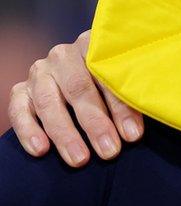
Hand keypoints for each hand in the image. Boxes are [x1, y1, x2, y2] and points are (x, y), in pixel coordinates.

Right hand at [7, 30, 143, 166]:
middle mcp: (64, 55)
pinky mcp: (22, 89)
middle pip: (78, 89)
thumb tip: (136, 130)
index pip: (108, 75)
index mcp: (95, 46)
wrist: (84, 72)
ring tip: (80, 159)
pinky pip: (19, 110)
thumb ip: (130, 94)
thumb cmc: (114, 78)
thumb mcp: (124, 78)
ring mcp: (40, 72)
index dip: (121, 107)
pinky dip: (28, 130)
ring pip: (49, 102)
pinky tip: (41, 150)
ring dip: (65, 134)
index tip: (133, 135)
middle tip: (110, 150)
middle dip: (95, 123)